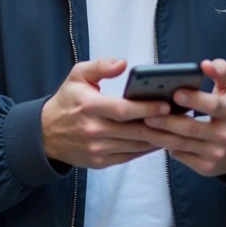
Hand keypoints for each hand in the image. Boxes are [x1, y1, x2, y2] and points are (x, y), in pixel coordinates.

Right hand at [41, 58, 168, 169]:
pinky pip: (129, 156)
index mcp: (89, 106)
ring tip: (175, 129)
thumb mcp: (77, 76)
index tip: (165, 104)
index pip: (122, 110)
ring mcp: (97, 149)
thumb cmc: (66, 101)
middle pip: (134, 130)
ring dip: (157, 138)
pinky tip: (158, 140)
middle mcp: (93, 130)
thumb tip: (123, 64)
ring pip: (135, 145)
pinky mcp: (99, 162)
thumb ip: (100, 66)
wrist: (45, 134)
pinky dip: (146, 149)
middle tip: (180, 118)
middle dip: (160, 125)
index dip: (146, 108)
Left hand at [139, 59, 225, 177]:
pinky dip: (166, 147)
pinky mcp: (206, 167)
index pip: (213, 106)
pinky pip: (181, 157)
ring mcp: (215, 153)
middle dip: (167, 121)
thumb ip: (221, 72)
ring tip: (143, 124)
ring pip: (182, 144)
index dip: (195, 100)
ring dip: (159, 135)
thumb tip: (206, 64)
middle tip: (147, 113)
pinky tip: (153, 138)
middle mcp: (225, 135)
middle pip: (191, 128)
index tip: (175, 93)